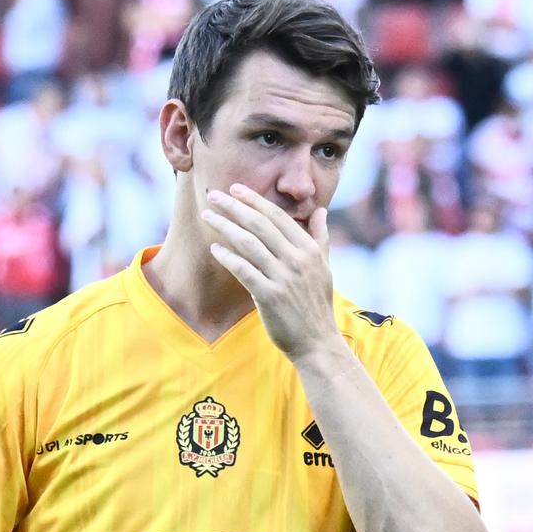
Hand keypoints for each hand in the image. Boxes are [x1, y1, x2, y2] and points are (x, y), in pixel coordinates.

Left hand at [201, 184, 338, 360]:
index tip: (235, 188)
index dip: (255, 200)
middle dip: (234, 207)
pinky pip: (243, 270)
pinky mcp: (270, 296)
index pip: (278, 217)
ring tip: (207, 216)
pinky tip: (214, 248)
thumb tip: (322, 212)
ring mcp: (284, 278)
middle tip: (213, 195)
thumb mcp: (325, 268)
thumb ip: (321, 238)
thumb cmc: (317, 305)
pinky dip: (228, 257)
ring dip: (225, 226)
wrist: (318, 342)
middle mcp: (298, 260)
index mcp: (310, 249)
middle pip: (260, 225)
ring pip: (249, 244)